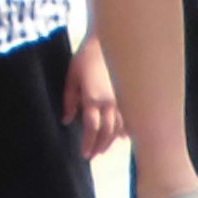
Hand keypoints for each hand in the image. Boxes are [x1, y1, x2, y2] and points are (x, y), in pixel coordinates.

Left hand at [65, 37, 123, 157]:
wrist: (107, 42)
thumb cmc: (85, 58)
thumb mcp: (72, 77)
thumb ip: (70, 100)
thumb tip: (67, 120)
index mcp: (93, 98)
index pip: (92, 128)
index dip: (88, 142)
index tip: (84, 153)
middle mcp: (109, 103)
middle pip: (107, 132)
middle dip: (99, 146)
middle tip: (93, 155)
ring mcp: (121, 101)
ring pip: (119, 128)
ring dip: (111, 141)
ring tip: (104, 149)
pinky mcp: (127, 97)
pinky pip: (129, 118)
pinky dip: (126, 130)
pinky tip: (124, 137)